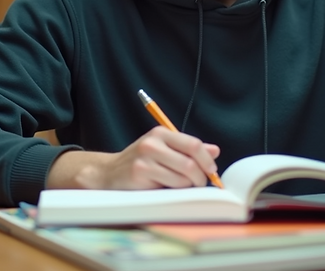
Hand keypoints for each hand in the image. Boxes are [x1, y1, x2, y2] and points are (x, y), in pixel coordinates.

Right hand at [47, 126, 219, 189]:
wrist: (109, 174)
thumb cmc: (141, 162)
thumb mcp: (164, 150)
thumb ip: (188, 149)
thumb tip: (215, 151)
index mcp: (161, 133)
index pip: (193, 144)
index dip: (207, 160)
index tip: (211, 170)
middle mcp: (153, 142)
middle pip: (191, 162)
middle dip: (200, 176)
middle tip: (199, 183)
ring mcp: (145, 158)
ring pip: (183, 176)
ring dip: (188, 186)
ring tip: (181, 186)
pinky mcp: (140, 174)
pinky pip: (170, 186)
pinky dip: (175, 190)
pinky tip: (167, 188)